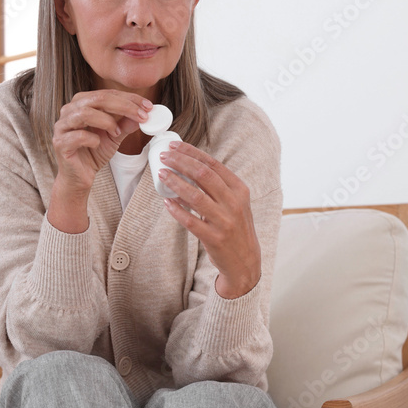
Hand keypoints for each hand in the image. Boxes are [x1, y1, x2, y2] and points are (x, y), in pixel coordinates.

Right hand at [48, 90, 151, 231]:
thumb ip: (126, 124)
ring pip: (85, 113)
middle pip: (97, 99)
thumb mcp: (115, 136)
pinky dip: (92, 139)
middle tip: (141, 116)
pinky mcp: (60, 143)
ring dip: (107, 121)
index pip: (107, 94)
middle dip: (123, 106)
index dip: (129, 98)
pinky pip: (78, 136)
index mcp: (82, 103)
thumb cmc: (94, 153)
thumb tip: (143, 114)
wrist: (80, 177)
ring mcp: (62, 126)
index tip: (148, 106)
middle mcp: (69, 110)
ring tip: (116, 133)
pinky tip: (98, 144)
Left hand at [158, 141, 260, 298]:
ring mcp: (225, 221)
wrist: (245, 260)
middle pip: (203, 175)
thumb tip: (188, 167)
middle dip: (181, 162)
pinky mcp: (214, 238)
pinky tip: (167, 202)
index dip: (191, 153)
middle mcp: (234, 203)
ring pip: (195, 196)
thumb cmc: (236, 227)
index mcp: (239, 190)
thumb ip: (217, 187)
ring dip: (176, 183)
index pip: (213, 164)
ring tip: (162, 174)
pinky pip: (190, 221)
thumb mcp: (235, 203)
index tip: (174, 146)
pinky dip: (177, 210)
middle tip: (164, 157)